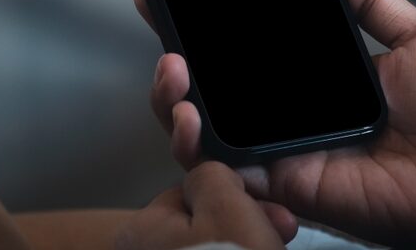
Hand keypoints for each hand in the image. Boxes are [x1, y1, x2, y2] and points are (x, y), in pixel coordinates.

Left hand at [115, 162, 284, 249]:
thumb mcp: (227, 204)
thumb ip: (211, 174)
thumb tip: (209, 173)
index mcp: (140, 229)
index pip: (190, 193)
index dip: (234, 197)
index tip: (264, 210)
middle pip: (201, 227)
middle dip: (241, 226)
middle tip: (276, 234)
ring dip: (241, 248)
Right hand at [138, 0, 415, 243]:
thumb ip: (373, 2)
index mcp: (323, 79)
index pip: (252, 53)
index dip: (209, 28)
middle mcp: (299, 116)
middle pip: (218, 95)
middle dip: (176, 67)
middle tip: (166, 34)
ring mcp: (291, 151)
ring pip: (210, 134)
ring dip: (176, 105)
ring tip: (175, 75)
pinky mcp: (292, 186)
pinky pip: (233, 174)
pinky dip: (203, 153)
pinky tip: (193, 119)